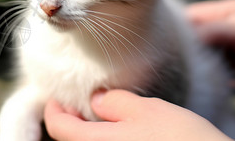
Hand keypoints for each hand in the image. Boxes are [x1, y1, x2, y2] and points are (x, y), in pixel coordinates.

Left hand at [44, 89, 231, 140]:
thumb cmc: (181, 140)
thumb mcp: (147, 110)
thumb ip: (115, 103)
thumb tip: (96, 100)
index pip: (58, 127)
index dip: (53, 109)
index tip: (56, 98)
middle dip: (72, 122)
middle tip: (83, 105)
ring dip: (90, 132)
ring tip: (104, 118)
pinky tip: (125, 134)